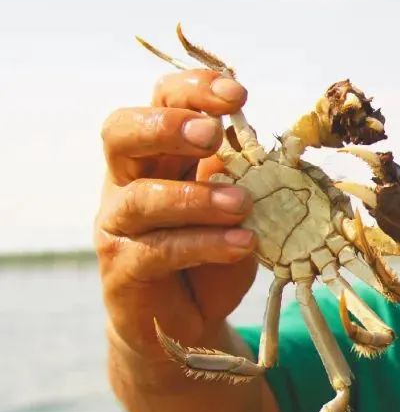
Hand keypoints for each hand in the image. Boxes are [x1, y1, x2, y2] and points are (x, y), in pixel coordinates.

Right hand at [95, 70, 257, 358]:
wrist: (189, 321)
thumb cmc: (215, 253)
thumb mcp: (238, 208)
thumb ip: (244, 176)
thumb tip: (267, 145)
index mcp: (158, 153)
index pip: (161, 102)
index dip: (193, 90)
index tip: (238, 94)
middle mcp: (127, 180)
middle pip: (121, 133)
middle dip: (167, 126)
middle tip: (212, 134)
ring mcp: (118, 225)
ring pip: (141, 198)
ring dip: (196, 197)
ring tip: (242, 203)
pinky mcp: (122, 269)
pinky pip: (157, 250)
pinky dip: (203, 243)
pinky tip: (242, 242)